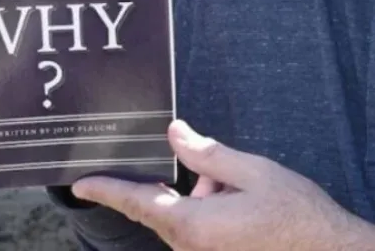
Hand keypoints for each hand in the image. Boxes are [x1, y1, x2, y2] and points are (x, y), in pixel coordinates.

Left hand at [71, 120, 364, 250]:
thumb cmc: (294, 213)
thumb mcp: (253, 172)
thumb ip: (208, 154)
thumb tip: (174, 135)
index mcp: (193, 226)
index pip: (139, 203)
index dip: (108, 191)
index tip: (80, 185)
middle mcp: (192, 249)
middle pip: (169, 207)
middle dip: (193, 183)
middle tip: (229, 173)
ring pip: (189, 218)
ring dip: (209, 196)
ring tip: (247, 190)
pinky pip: (202, 232)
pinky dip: (215, 211)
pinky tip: (246, 204)